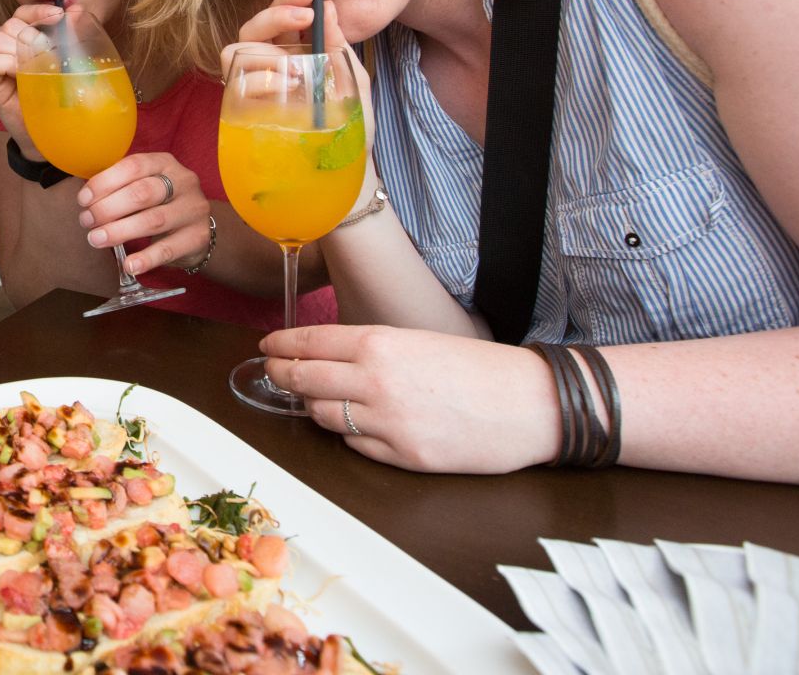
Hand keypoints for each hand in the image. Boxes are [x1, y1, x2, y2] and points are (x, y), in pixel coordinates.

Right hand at [0, 4, 57, 159]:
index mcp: (25, 38)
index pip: (24, 12)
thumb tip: (77, 12)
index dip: (38, 10)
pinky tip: (21, 75)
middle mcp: (8, 47)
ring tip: (36, 68)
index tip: (58, 15)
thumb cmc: (59, 96)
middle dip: (33, 37)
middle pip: (11, 24)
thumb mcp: (69, 64)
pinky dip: (6, 64)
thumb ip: (71, 37)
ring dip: (19, 50)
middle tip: (50, 57)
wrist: (51, 132)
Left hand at [76, 153, 211, 277]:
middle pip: (142, 193)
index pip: (133, 166)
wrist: (200, 228)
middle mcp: (183, 182)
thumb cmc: (161, 204)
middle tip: (86, 220)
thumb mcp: (146, 185)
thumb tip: (84, 196)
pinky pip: (168, 249)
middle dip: (108, 208)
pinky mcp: (198, 237)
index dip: (104, 182)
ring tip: (96, 239)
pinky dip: (146, 259)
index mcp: (165, 163)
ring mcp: (193, 209)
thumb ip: (120, 186)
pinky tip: (129, 265)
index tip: (83, 199)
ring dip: (119, 231)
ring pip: (153, 220)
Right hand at [228, 0, 377, 215]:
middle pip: (249, 30)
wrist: (346, 171)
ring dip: (265, 51)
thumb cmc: (350, 126)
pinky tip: (287, 85)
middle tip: (304, 18)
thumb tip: (327, 5)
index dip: (285, 0)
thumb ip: (338, 44)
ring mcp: (251, 92)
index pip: (276, 18)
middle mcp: (265, 70)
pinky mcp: (242, 115)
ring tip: (297, 66)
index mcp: (290, 55)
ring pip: (234, 53)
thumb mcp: (352, 80)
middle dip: (273, 17)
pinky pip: (236, 86)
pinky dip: (260, 79)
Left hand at [260, 325, 560, 473]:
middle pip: (303, 379)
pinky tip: (356, 425)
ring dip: (314, 406)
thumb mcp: (419, 342)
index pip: (309, 342)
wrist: (531, 405)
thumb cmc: (480, 369)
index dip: (281, 344)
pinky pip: (355, 445)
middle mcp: (375, 381)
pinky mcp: (402, 456)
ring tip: (316, 398)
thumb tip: (323, 356)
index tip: (267, 345)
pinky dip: (349, 434)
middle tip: (273, 371)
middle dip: (280, 374)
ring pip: (322, 415)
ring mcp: (386, 423)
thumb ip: (370, 350)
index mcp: (380, 344)